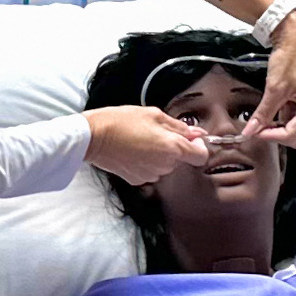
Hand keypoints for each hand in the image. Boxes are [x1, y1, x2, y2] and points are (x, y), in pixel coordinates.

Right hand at [84, 105, 216, 182]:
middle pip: (181, 159)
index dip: (198, 147)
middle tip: (155, 133)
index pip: (201, 156)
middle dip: (174, 147)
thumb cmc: (122, 121)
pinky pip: (151, 171)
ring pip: (165, 165)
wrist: (94, 137)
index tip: (189, 139)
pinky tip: (133, 151)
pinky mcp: (138, 180)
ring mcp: (151, 175)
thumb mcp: (153, 115)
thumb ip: (179, 126)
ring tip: (141, 141)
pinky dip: (146, 162)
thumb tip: (197, 133)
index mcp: (172, 148)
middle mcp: (165, 165)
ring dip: (159, 155)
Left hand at [249, 12, 295, 147]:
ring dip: (282, 126)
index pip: (292, 135)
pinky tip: (276, 106)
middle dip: (278, 134)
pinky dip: (286, 116)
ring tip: (266, 115)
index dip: (271, 136)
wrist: (295, 35)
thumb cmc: (291, 57)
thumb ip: (263, 113)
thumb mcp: (274, 88)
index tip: (255, 132)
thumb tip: (250, 131)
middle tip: (259, 126)